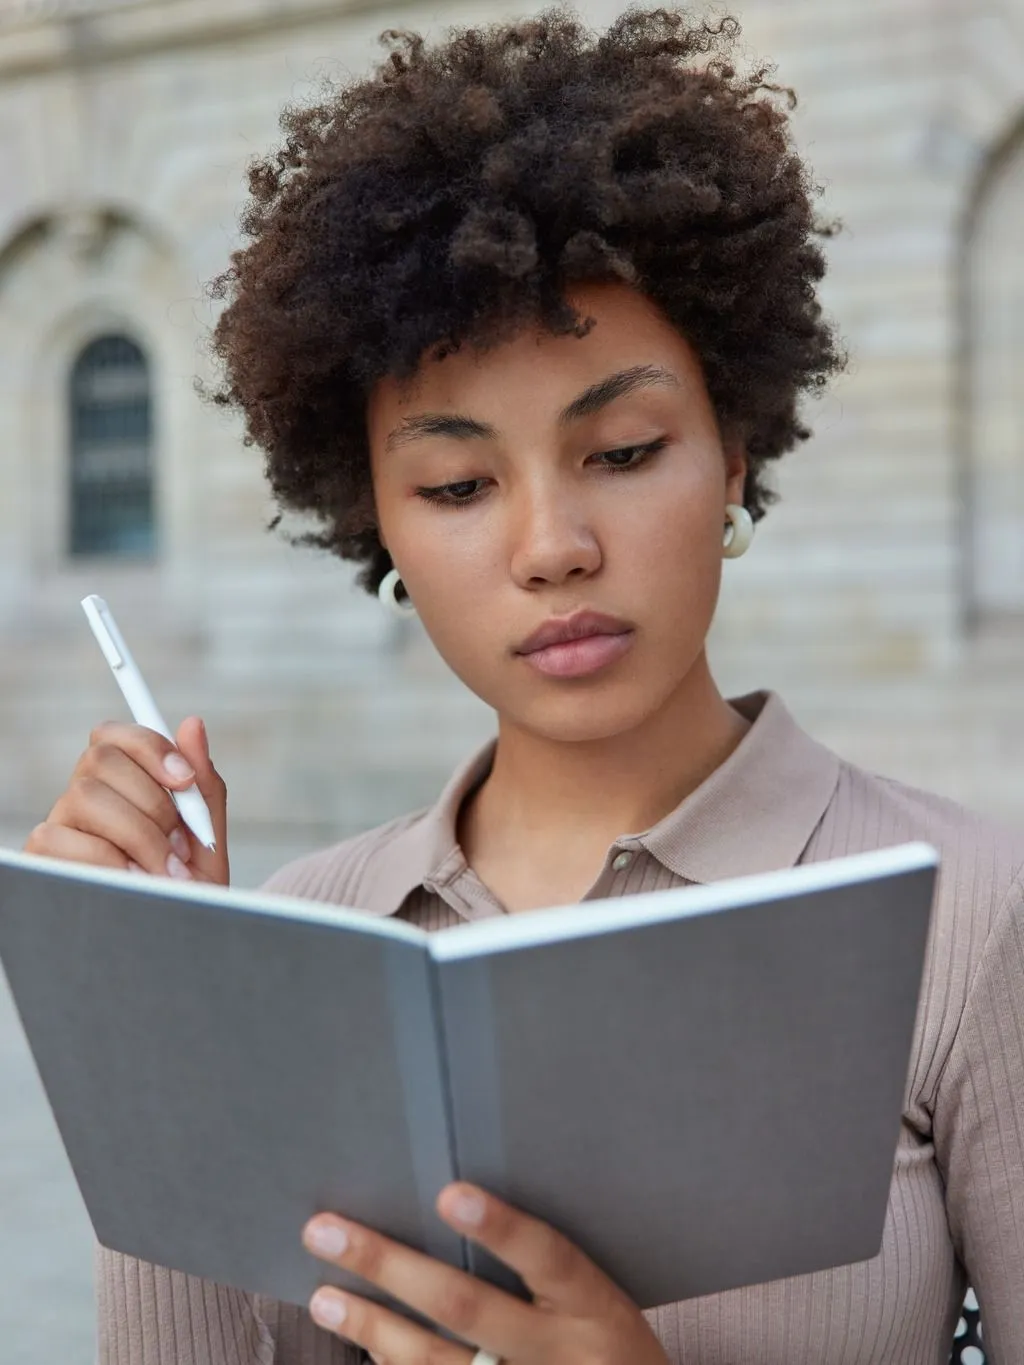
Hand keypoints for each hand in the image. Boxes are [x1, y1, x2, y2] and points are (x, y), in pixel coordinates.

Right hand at [24, 716, 228, 885]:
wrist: (176, 939)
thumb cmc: (188, 890)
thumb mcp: (205, 837)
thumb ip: (202, 784)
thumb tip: (193, 724)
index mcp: (119, 785)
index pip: (113, 735)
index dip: (150, 747)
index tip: (185, 779)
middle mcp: (82, 799)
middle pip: (99, 759)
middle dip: (152, 800)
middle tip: (181, 841)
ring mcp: (59, 828)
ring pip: (85, 796)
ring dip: (138, 835)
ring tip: (167, 872)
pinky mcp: (43, 860)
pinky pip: (64, 839)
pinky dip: (110, 861)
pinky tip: (135, 884)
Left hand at [301, 1183, 668, 1364]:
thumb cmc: (607, 1350)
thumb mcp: (603, 1307)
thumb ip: (548, 1270)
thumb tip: (454, 1199)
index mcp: (597, 1309)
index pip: (551, 1258)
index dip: (503, 1229)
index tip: (449, 1194)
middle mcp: (561, 1356)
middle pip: (469, 1308)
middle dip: (391, 1267)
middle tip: (326, 1230)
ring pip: (436, 1364)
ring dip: (372, 1327)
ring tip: (325, 1296)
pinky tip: (362, 1341)